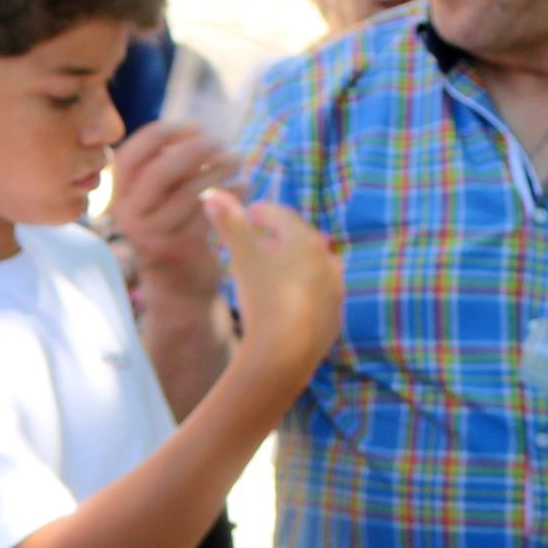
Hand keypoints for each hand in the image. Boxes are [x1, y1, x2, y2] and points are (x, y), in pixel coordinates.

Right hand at [106, 125, 231, 297]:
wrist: (177, 284)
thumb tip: (195, 129)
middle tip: (219, 141)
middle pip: (161, 170)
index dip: (162, 134)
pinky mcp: (179, 249)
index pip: (130, 154)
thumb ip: (165, 165)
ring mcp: (152, 235)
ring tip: (237, 159)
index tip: (194, 126)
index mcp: (119, 195)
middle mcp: (128, 215)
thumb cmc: (174, 226)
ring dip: (219, 169)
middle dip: (194, 149)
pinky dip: (232, 194)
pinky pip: (209, 213)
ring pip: (190, 191)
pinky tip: (246, 186)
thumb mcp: (158, 196)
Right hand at [206, 191, 341, 378]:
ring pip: (309, 269)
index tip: (247, 215)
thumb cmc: (262, 299)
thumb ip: (229, 223)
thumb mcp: (242, 257)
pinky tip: (283, 303)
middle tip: (255, 242)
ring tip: (268, 273)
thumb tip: (212, 193)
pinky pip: (316, 295)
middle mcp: (329, 260)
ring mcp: (335, 290)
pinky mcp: (335, 316)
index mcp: (307, 240)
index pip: (280, 214)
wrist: (285, 354)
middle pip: (297, 240)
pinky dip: (300, 292)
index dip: (259, 212)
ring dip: (290, 265)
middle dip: (276, 238)